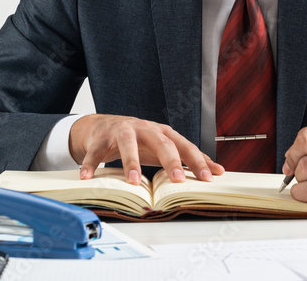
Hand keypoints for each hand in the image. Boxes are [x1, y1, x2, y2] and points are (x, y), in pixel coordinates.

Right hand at [69, 114, 223, 185]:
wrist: (104, 126)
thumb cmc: (139, 139)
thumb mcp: (164, 146)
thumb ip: (188, 158)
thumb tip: (217, 171)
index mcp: (162, 132)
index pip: (184, 145)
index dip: (197, 161)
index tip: (208, 177)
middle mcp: (144, 128)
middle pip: (160, 141)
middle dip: (170, 160)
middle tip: (177, 179)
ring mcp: (121, 131)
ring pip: (127, 143)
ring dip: (131, 162)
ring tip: (135, 181)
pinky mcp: (101, 138)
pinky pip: (96, 152)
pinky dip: (91, 163)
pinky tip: (88, 176)